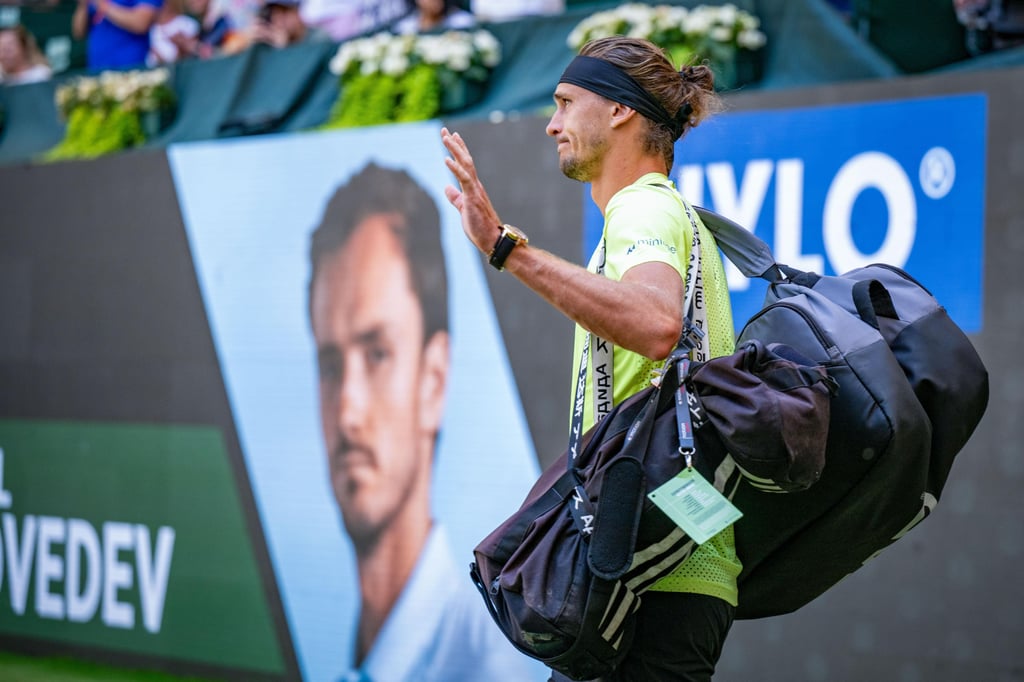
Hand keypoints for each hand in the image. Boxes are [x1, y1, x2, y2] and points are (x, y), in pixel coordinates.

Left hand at [441, 127, 501, 255]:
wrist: (493, 239)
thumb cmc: (480, 227)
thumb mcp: (463, 209)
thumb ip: (455, 198)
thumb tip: (447, 188)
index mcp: (473, 187)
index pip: (464, 164)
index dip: (458, 149)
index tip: (451, 136)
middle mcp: (475, 185)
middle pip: (464, 159)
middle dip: (455, 144)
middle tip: (444, 131)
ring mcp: (475, 190)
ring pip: (465, 164)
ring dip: (455, 150)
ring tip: (445, 137)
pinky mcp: (473, 197)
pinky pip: (464, 179)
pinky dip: (455, 168)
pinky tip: (446, 159)